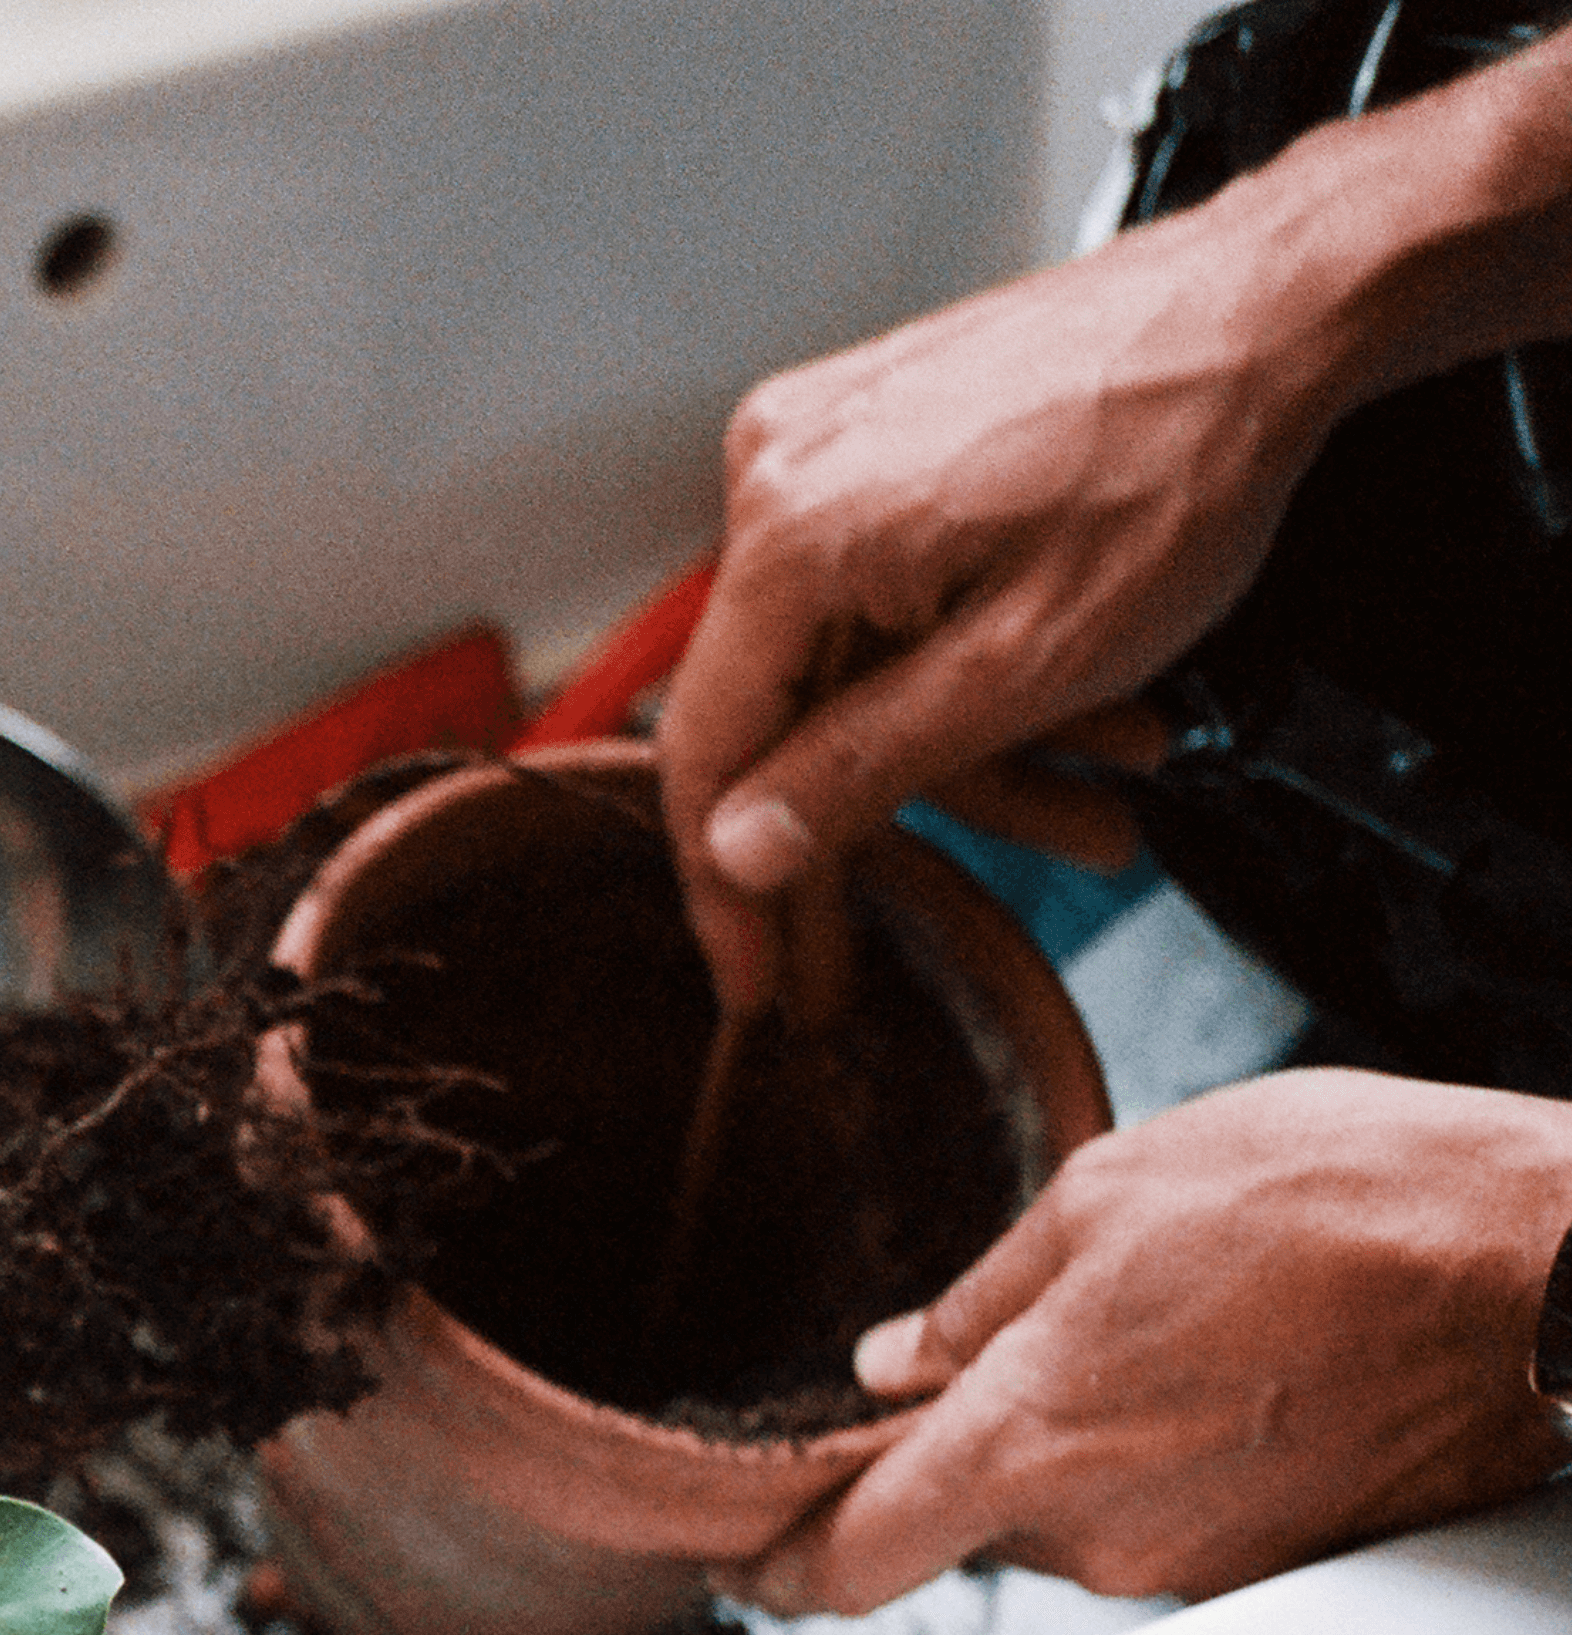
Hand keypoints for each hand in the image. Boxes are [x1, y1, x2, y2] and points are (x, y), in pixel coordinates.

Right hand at [658, 200, 1339, 1010]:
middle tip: (893, 954)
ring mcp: (834, 451)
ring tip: (1096, 814)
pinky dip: (981, 677)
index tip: (755, 981)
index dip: (726, 890)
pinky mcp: (887, 445)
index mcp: (794, 528)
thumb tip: (736, 848)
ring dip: (976, 759)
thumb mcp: (1021, 668)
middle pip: (791, 715)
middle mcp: (785, 474)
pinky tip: (1088, 725)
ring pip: (863, 670)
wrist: (1276, 308)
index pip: (704, 748)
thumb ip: (860, 767)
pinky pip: (900, 605)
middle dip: (887, 833)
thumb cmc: (1178, 459)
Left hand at [720, 1075, 1571, 1616]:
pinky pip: (1172, 1524)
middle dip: (967, 1452)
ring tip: (1166, 1329)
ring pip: (1074, 1521)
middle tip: (1016, 1350)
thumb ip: (984, 1293)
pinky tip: (1234, 1368)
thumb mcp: (1116, 1189)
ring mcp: (1194, 1567)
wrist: (1539, 1269)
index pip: (848, 1562)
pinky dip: (1171, 1459)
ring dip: (1082, 1443)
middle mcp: (1100, 1536)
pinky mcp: (1277, 1570)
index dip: (773, 1569)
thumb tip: (899, 1357)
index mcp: (1028, 1442)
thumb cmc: (1343, 1204)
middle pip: (967, 1526)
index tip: (736, 1559)